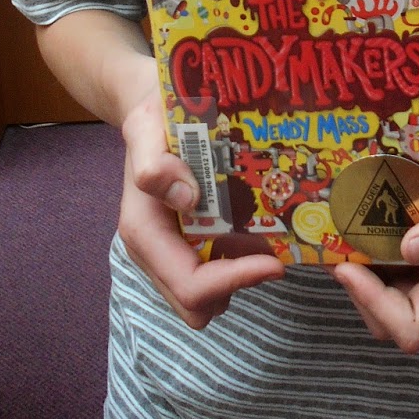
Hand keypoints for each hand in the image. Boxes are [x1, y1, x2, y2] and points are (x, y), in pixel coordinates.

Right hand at [117, 87, 284, 329]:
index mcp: (144, 232)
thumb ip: (153, 162)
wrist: (153, 114)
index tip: (274, 262)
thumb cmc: (153, 119)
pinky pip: (215, 273)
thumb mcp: (146, 126)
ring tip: (267, 239)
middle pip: (196, 305)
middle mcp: (155, 251)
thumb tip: (186, 199)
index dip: (233, 281)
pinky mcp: (188, 244)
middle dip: (235, 285)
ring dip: (238, 276)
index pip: (189, 284)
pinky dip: (238, 263)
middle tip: (271, 252)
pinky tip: (258, 229)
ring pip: (208, 297)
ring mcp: (171, 251)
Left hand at [333, 90, 418, 353]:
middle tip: (334, 240)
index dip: (375, 305)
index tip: (349, 263)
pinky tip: (345, 207)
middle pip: (388, 314)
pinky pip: (380, 252)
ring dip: (353, 262)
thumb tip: (411, 252)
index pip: (412, 326)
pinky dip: (357, 239)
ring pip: (379, 285)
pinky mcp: (415, 232)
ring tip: (331, 223)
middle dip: (356, 286)